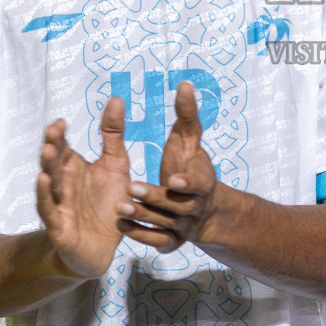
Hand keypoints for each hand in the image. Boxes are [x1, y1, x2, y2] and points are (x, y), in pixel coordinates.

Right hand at [36, 97, 131, 279]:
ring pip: (50, 184)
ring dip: (48, 168)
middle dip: (53, 146)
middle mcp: (63, 184)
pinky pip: (50, 210)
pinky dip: (46, 197)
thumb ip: (113, 135)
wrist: (103, 248)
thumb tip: (115, 98)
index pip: (63, 147)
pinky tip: (44, 182)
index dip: (59, 135)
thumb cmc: (107, 204)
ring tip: (47, 151)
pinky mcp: (60, 226)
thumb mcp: (115, 166)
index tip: (60, 121)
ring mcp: (59, 205)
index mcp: (74, 168)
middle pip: (54, 162)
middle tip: (53, 130)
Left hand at [117, 81, 219, 253]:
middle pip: (178, 207)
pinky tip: (122, 225)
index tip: (173, 180)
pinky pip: (158, 242)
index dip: (188, 184)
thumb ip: (187, 115)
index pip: (199, 186)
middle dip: (155, 198)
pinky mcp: (173, 242)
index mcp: (204, 183)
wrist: (205, 208)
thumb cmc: (192, 166)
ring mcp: (185, 227)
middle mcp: (196, 207)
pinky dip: (141, 235)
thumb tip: (184, 84)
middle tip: (132, 187)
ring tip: (120, 207)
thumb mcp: (190, 141)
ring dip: (143, 216)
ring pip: (164, 225)